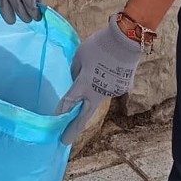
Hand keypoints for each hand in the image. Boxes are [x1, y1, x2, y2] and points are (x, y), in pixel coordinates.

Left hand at [57, 17, 142, 145]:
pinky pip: (110, 85)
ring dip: (94, 90)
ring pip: (98, 95)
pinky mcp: (123, 87)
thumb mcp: (79, 55)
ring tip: (97, 70)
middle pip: (83, 116)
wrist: (127, 39)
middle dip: (72, 129)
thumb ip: (76, 71)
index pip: (68, 101)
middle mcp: (97, 93)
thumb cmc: (99, 45)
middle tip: (64, 141)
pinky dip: (107, 80)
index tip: (53, 122)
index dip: (60, 111)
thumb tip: (78, 79)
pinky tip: (109, 67)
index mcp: (84, 84)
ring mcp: (111, 92)